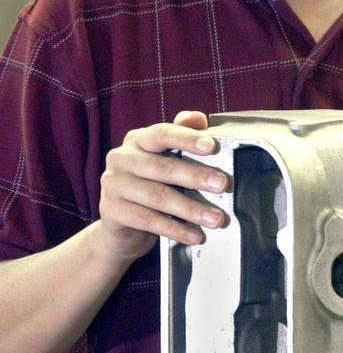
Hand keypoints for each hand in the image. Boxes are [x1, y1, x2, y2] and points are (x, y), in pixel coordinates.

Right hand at [98, 110, 229, 259]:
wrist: (121, 227)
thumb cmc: (150, 187)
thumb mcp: (164, 161)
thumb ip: (180, 137)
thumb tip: (199, 117)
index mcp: (137, 140)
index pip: (163, 133)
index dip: (187, 138)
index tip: (211, 146)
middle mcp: (121, 158)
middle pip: (163, 167)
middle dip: (196, 176)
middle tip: (222, 185)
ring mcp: (112, 184)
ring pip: (158, 197)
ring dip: (191, 209)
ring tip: (216, 218)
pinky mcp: (110, 210)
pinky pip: (148, 220)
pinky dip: (175, 229)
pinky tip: (195, 235)